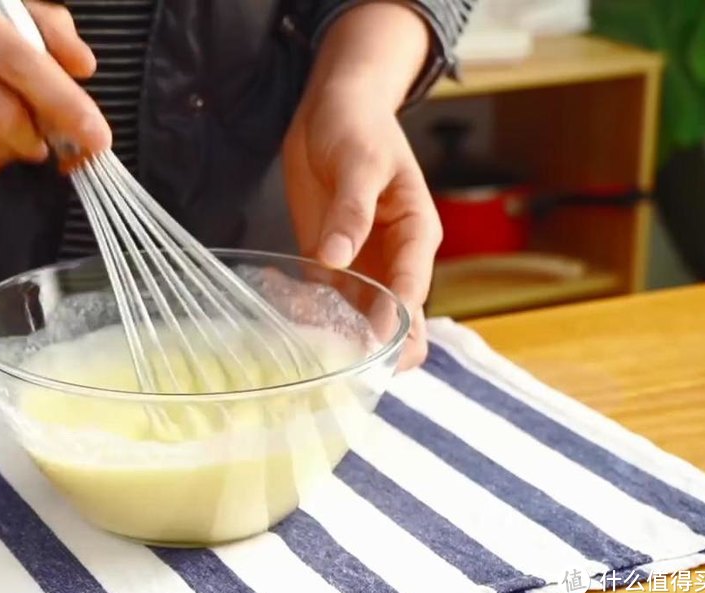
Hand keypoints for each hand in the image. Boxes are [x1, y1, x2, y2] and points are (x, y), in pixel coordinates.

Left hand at [282, 4, 440, 369]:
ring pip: (359, 316)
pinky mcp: (328, 260)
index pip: (412, 288)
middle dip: (376, 346)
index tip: (374, 351)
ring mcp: (362, 262)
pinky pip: (325, 299)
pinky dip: (310, 314)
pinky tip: (288, 325)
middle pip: (394, 316)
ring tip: (307, 356)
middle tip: (343, 372)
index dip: (396, 323)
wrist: (332, 108)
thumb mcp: (358, 163)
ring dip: (340, 336)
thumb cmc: (358, 127)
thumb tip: (337, 259)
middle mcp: (394, 256)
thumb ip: (350, 211)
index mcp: (416, 233)